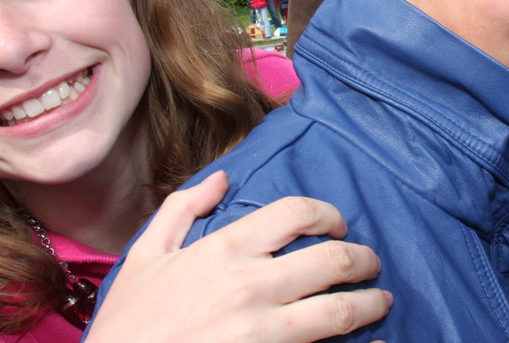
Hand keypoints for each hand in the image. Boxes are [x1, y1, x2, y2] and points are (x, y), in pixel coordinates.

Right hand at [86, 171, 391, 342]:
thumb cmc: (128, 325)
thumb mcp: (144, 258)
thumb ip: (182, 210)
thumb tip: (222, 179)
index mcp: (224, 251)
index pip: (296, 213)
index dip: (328, 215)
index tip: (337, 227)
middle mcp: (250, 286)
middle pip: (331, 260)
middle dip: (362, 260)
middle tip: (370, 265)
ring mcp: (262, 331)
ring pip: (339, 310)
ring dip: (370, 303)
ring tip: (380, 303)